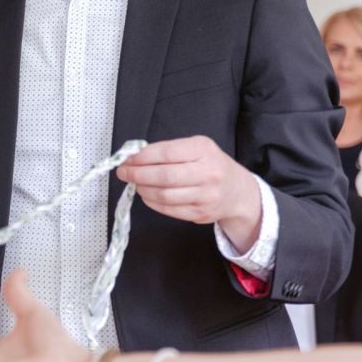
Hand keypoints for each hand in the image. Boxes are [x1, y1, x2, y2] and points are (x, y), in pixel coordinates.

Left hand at [117, 135, 261, 252]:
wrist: (237, 191)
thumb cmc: (210, 165)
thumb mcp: (196, 147)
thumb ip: (168, 150)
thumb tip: (134, 157)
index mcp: (204, 150)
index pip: (166, 153)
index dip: (141, 157)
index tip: (126, 159)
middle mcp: (208, 173)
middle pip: (163, 176)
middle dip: (137, 174)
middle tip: (123, 172)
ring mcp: (206, 196)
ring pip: (164, 195)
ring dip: (142, 189)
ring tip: (135, 183)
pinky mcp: (201, 214)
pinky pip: (168, 209)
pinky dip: (151, 202)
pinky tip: (147, 194)